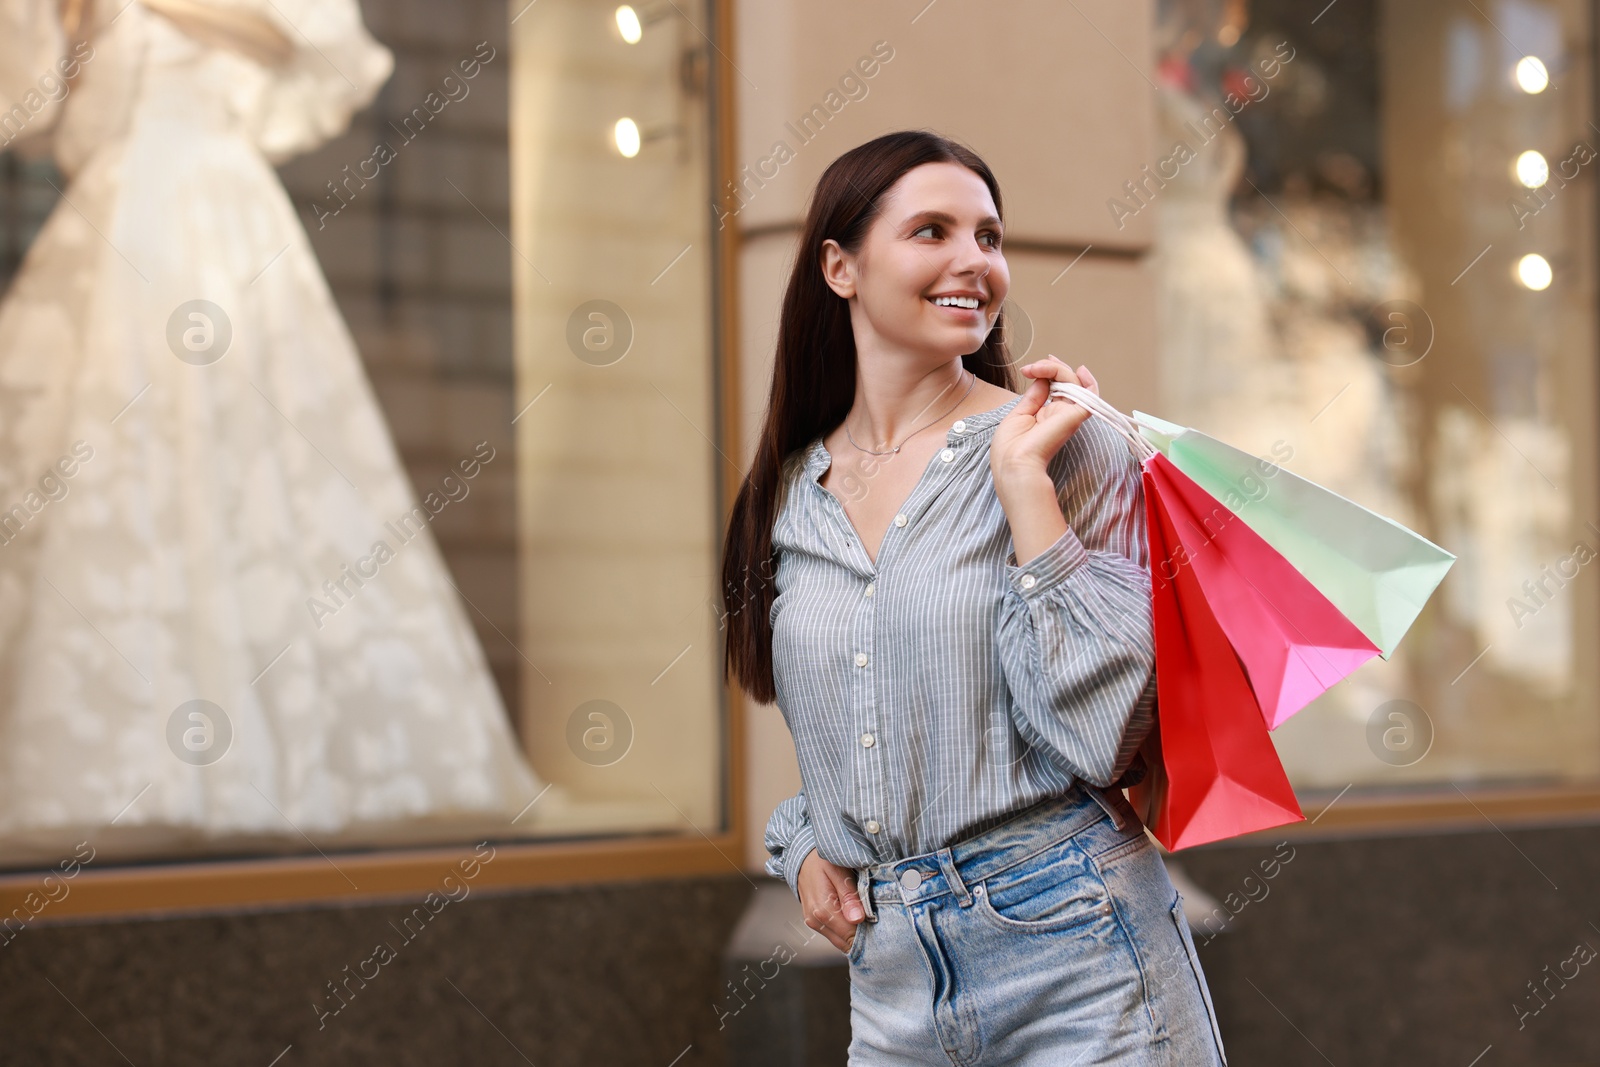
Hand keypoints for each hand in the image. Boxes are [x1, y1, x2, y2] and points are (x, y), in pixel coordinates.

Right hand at [797, 850, 865, 953]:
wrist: (802, 858)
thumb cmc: (823, 861)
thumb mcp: (839, 871)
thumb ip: (849, 896)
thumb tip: (858, 919)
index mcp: (823, 910)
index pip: (852, 936)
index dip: (868, 930)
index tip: (878, 920)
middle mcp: (816, 920)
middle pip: (846, 943)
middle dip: (863, 934)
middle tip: (875, 917)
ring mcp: (813, 923)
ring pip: (841, 941)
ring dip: (854, 932)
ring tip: (862, 912)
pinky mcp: (814, 923)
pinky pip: (834, 934)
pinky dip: (846, 929)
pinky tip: (851, 913)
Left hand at [989, 356, 1099, 489]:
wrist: (1014, 464)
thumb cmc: (1011, 448)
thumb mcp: (1019, 414)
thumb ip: (1034, 396)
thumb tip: (1043, 377)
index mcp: (1046, 415)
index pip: (1054, 387)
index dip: (1048, 372)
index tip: (1030, 368)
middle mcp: (1060, 414)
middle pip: (1065, 382)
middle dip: (1051, 367)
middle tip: (1032, 367)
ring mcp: (1069, 415)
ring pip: (1074, 383)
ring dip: (1057, 369)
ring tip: (1039, 367)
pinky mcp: (1076, 417)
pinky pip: (1091, 395)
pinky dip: (1089, 381)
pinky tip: (1080, 370)